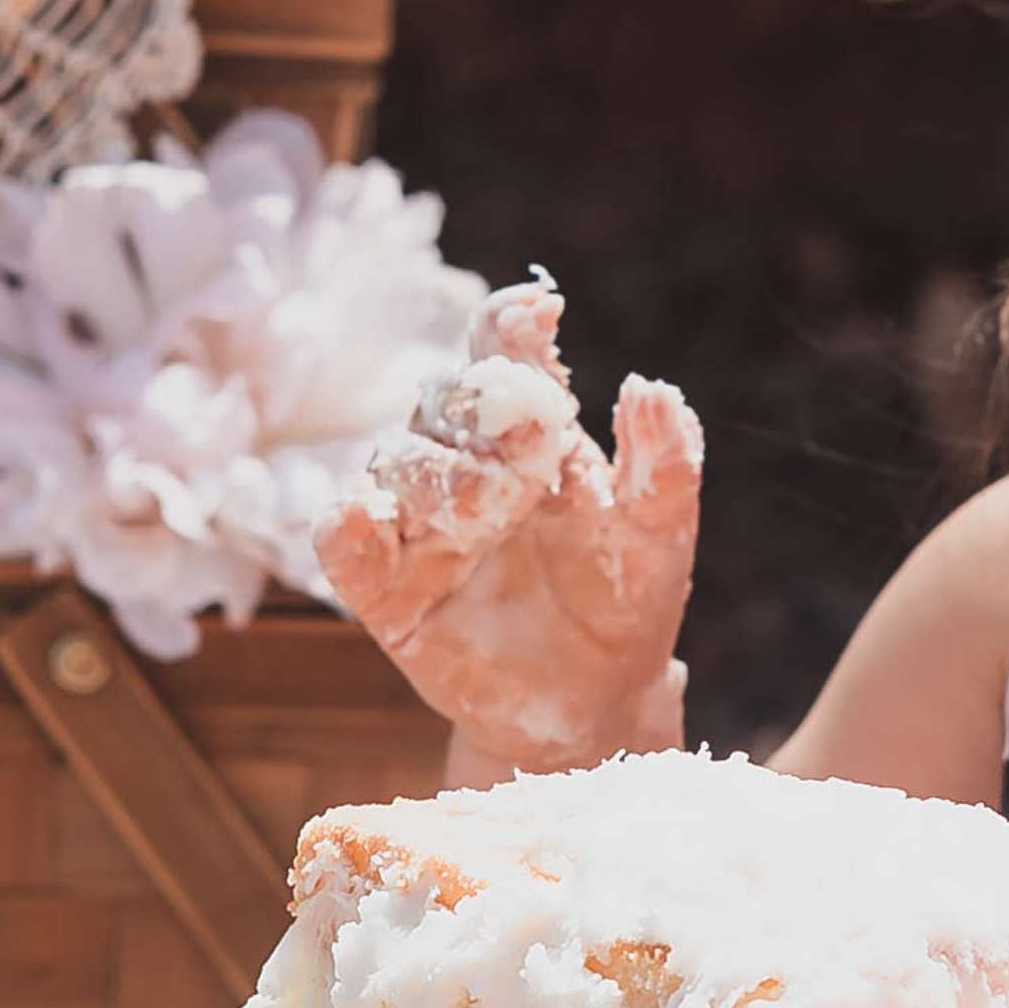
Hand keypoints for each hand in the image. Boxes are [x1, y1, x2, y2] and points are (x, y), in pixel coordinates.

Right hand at [314, 277, 700, 770]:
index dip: (510, 327)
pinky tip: (370, 520)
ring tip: (490, 509)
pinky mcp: (385, 587)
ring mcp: (420, 525)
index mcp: (528, 433)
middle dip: (481, 412)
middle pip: (441, 404)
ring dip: (438, 474)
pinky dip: (347, 527)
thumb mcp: (662, 536)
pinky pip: (343, 544)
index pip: (502, 356)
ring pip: (394, 464)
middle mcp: (464, 465)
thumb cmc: (627, 600)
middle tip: (538, 442)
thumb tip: (650, 386)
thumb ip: (665, 464)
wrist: (597, 697)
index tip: (541, 310)